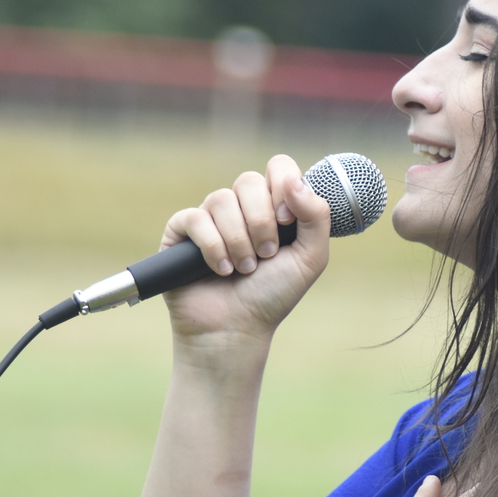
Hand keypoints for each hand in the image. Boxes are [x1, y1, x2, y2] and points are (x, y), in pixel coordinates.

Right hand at [161, 154, 331, 343]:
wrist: (237, 330)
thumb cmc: (273, 295)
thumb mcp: (310, 257)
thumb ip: (317, 216)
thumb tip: (295, 180)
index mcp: (273, 206)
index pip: (278, 167)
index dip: (283, 186)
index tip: (287, 221)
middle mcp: (241, 208)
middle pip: (248, 181)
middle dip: (261, 222)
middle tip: (267, 255)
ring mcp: (210, 218)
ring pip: (221, 199)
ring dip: (239, 241)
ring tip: (244, 269)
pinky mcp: (181, 233)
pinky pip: (194, 218)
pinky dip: (212, 246)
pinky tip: (221, 269)